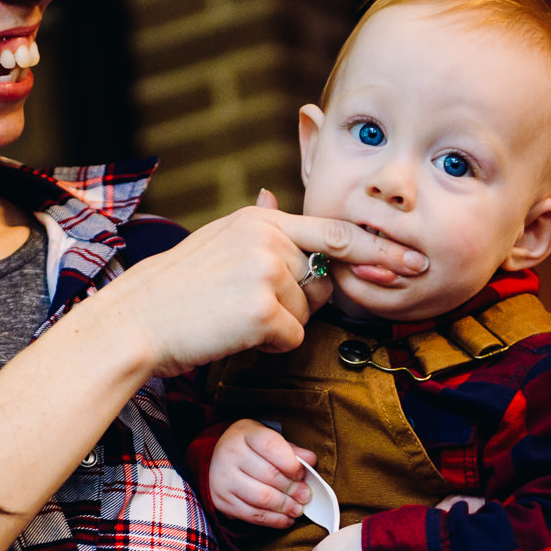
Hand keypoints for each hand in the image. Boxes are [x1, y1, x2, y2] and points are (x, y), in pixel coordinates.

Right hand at [93, 191, 428, 377]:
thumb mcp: (217, 245)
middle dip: (302, 302)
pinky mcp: (263, 309)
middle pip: (321, 280)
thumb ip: (259, 233)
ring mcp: (266, 272)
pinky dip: (269, 345)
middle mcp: (267, 239)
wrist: (137, 322)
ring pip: (307, 312)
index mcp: (259, 221)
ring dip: (279, 326)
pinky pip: (292, 337)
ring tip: (231, 318)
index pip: (335, 231)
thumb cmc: (177, 293)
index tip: (413, 260)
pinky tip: (233, 333)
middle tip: (251, 308)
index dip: (379, 248)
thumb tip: (278, 205)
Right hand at [210, 420, 315, 526]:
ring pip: (261, 498)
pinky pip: (252, 515)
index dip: (291, 463)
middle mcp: (230, 454)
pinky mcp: (221, 500)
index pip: (271, 446)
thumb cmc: (252, 448)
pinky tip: (286, 519)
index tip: (302, 474)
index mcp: (245, 434)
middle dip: (292, 489)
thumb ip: (291, 451)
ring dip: (284, 507)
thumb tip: (311, 461)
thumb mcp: (270, 440)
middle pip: (268, 475)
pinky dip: (273, 520)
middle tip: (306, 496)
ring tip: (298, 509)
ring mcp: (222, 479)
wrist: (220, 457)